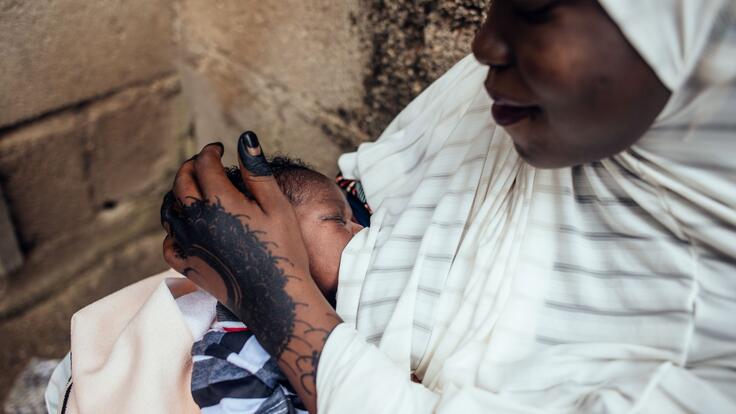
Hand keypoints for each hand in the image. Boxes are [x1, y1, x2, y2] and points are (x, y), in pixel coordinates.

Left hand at [162, 131, 308, 355]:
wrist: (276, 297)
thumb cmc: (283, 248)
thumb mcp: (276, 205)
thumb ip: (256, 171)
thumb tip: (245, 138)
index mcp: (219, 201)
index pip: (203, 164)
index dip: (210, 151)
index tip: (219, 149)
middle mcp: (196, 220)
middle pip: (181, 183)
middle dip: (191, 167)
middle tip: (204, 163)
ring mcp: (188, 244)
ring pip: (170, 210)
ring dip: (179, 194)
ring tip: (194, 190)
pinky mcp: (187, 266)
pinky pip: (169, 241)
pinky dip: (174, 229)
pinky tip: (187, 226)